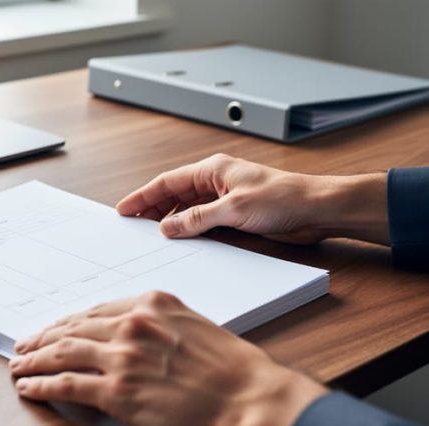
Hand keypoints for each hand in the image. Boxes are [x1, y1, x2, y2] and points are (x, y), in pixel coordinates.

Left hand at [10, 291, 327, 425]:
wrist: (250, 397)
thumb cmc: (231, 366)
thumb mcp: (190, 325)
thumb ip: (153, 323)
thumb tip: (124, 332)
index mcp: (149, 303)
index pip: (94, 311)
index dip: (66, 322)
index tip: (52, 329)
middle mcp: (131, 324)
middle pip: (72, 328)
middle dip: (42, 338)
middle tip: (24, 345)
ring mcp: (122, 357)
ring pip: (61, 352)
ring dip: (33, 359)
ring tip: (18, 365)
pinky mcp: (117, 391)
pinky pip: (66, 383)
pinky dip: (41, 384)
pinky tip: (29, 386)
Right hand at [116, 154, 388, 244]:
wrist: (318, 210)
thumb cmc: (284, 199)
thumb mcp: (234, 209)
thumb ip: (197, 219)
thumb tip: (168, 227)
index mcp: (213, 170)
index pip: (168, 182)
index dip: (143, 196)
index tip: (124, 208)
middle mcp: (216, 181)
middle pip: (174, 194)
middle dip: (152, 208)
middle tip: (132, 224)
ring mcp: (225, 197)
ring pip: (187, 207)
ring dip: (170, 219)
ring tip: (150, 233)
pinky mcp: (235, 213)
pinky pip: (202, 220)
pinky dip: (188, 227)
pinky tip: (180, 238)